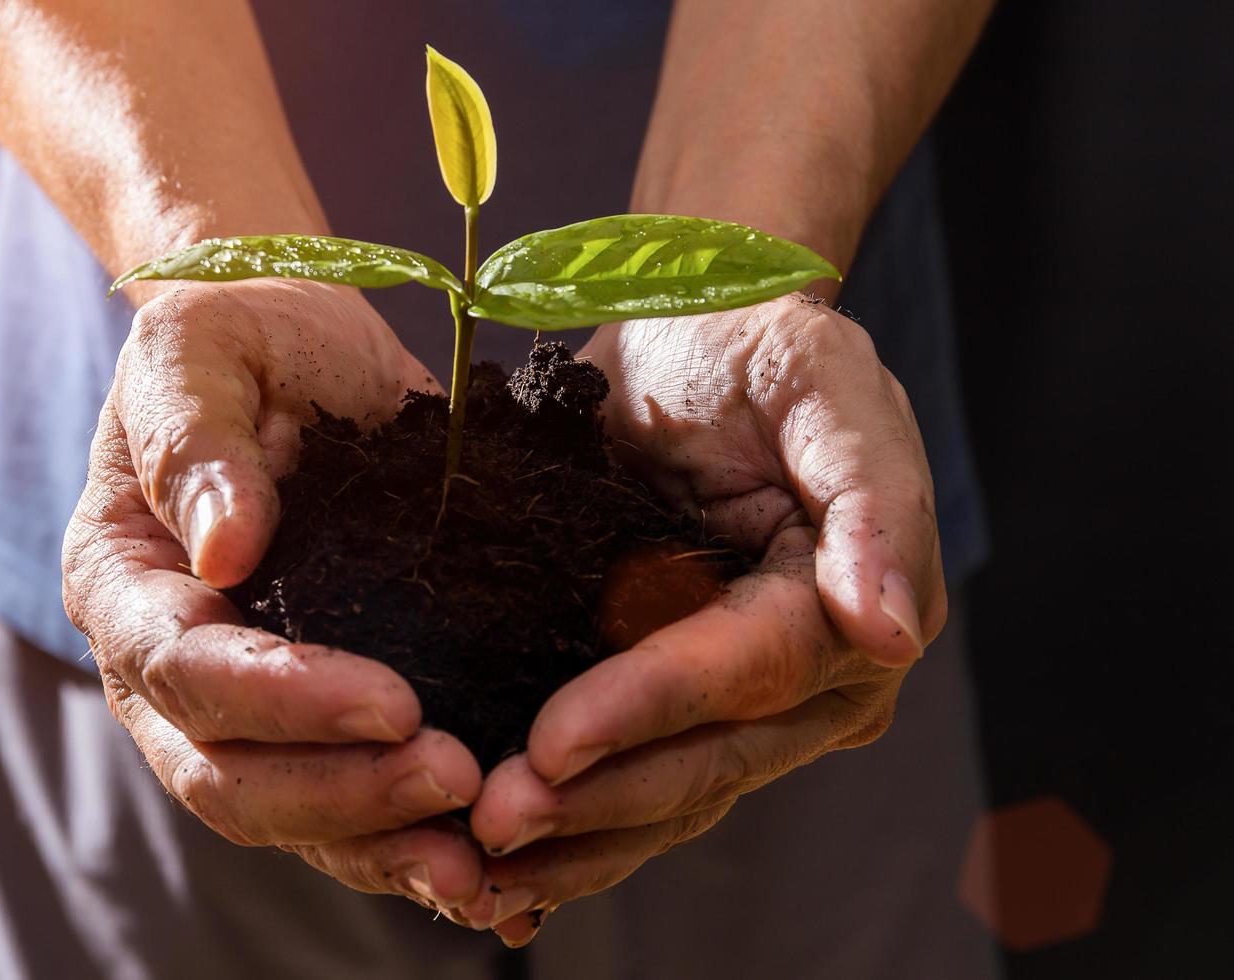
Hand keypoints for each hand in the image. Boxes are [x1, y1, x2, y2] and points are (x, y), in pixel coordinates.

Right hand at [62, 280, 485, 913]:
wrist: (294, 346)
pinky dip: (413, 842)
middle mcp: (174, 667)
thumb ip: (198, 439)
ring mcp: (249, 702)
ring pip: (295, 813)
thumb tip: (225, 545)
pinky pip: (354, 798)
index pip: (186, 670)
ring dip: (385, 847)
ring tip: (482, 872)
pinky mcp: (323, 709)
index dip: (283, 700)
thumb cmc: (240, 337)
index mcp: (129, 584)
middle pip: (233, 775)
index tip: (392, 705)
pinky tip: (494, 879)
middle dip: (343, 796)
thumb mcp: (201, 350)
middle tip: (457, 785)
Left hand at [455, 294, 946, 944]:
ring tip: (474, 866)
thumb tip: (891, 630)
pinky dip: (569, 829)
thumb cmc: (764, 352)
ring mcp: (736, 707)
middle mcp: (806, 686)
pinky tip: (495, 871)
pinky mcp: (664, 700)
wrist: (694, 342)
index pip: (749, 675)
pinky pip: (624, 782)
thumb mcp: (829, 387)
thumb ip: (873, 499)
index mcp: (853, 615)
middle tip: (493, 825)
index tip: (553, 745)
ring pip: (663, 797)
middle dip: (598, 801)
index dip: (651, 711)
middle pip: (705, 761)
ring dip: (575, 839)